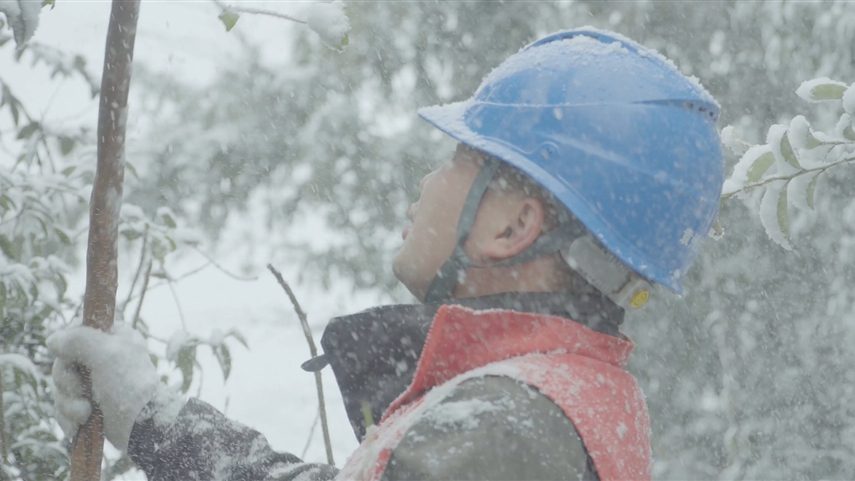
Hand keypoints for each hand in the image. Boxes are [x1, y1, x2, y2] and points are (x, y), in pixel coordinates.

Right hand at [48, 323, 158, 451]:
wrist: (141, 427)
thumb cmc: (128, 386)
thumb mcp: (106, 353)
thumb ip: (78, 339)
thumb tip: (52, 340)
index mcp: (114, 336)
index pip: (76, 330)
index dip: (68, 345)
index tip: (73, 359)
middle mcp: (104, 356)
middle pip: (63, 362)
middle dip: (67, 382)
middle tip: (81, 392)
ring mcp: (95, 381)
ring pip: (61, 387)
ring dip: (69, 403)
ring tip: (85, 413)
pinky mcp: (89, 404)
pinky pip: (64, 407)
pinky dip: (69, 417)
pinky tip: (80, 424)